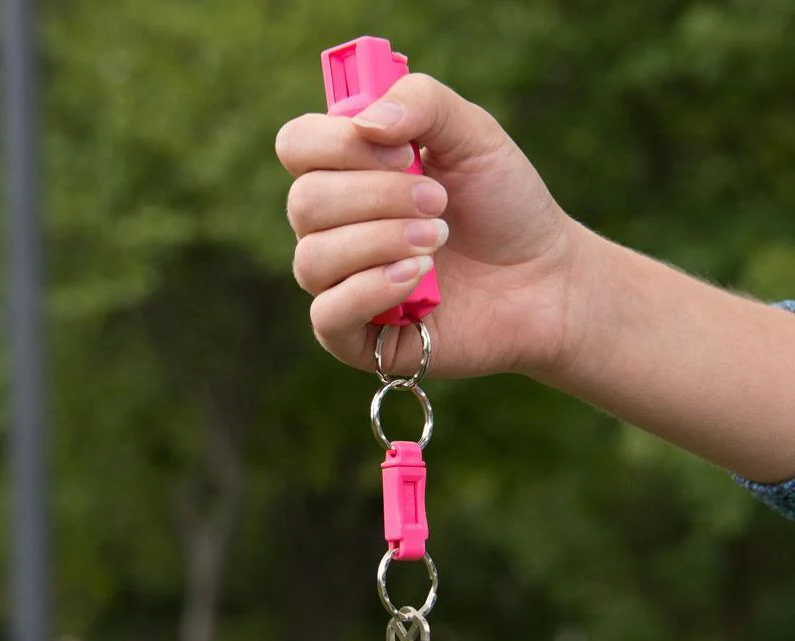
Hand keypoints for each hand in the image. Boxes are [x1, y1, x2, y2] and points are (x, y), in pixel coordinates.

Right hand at [275, 74, 581, 378]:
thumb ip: (421, 102)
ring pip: (313, 258)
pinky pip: (327, 315)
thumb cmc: (505, 206)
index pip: (297, 147)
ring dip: (380, 241)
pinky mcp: (358, 338)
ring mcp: (342, 284)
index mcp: (349, 173)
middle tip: (439, 202)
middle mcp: (335, 229)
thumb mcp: (474, 135)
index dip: (337, 143)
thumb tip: (363, 123)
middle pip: (305, 202)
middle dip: (377, 197)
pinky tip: (417, 279)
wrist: (544, 279)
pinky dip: (368, 291)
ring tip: (437, 241)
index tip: (401, 152)